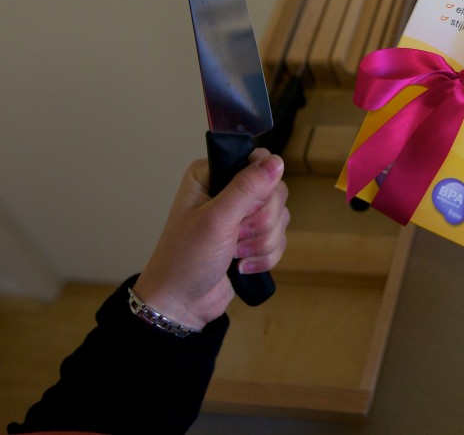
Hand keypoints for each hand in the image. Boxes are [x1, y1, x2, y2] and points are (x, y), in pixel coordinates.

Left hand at [133, 150, 289, 329]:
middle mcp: (228, 190)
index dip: (261, 187)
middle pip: (275, 192)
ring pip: (280, 217)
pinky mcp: (252, 237)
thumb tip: (277, 161)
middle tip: (235, 237)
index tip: (246, 209)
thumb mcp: (216, 220)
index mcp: (212, 175)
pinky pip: (280, 237)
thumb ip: (247, 188)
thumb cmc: (185, 260)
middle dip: (260, 223)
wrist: (181, 304)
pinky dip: (265, 256)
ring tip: (235, 255)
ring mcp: (241, 215)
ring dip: (262, 242)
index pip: (258, 161)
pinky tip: (242, 265)